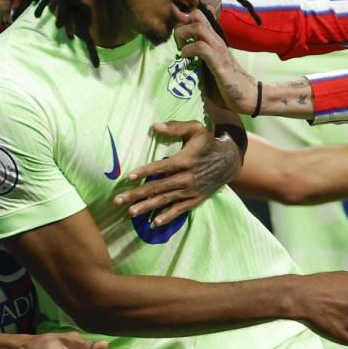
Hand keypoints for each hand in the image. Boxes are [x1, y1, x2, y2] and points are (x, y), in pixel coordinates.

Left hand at [114, 121, 241, 225]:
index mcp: (185, 160)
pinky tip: (155, 223)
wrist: (229, 161)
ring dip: (147, 207)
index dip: (145, 172)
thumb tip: (154, 126)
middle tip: (118, 201)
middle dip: (137, 194)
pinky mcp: (195, 199)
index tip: (129, 177)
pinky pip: (180, 209)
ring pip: (165, 200)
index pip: (161, 167)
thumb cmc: (208, 143)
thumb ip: (176, 127)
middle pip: (158, 187)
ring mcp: (191, 190)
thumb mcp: (196, 129)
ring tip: (131, 212)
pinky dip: (168, 216)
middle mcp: (187, 177)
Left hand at [175, 15, 258, 114]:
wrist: (248, 96)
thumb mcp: (208, 68)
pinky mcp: (219, 62)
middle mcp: (217, 41)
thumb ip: (196, 60)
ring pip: (199, 27)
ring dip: (184, 34)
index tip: (177, 34)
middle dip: (182, 24)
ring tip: (181, 49)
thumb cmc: (227, 85)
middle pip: (197, 15)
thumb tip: (176, 59)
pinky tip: (185, 58)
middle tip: (178, 41)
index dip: (184, 19)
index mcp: (214, 41)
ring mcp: (219, 50)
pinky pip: (201, 47)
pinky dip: (189, 50)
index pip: (200, 17)